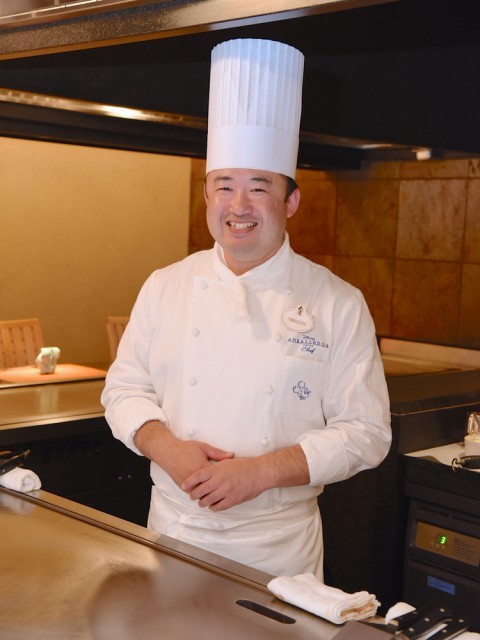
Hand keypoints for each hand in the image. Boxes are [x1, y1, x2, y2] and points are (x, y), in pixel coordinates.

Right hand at [133, 421, 232, 487]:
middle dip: (220, 490)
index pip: (218, 478)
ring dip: (210, 494)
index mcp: (203, 468)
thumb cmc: (186, 449)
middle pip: (211, 489)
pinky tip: (207, 492)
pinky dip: (201, 494)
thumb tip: (232, 456)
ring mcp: (189, 484)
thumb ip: (218, 453)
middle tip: (228, 489)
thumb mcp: (203, 447)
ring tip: (219, 492)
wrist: (169, 453)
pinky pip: (194, 494)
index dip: (226, 479)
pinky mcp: (183, 487)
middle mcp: (195, 478)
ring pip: (202, 495)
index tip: (232, 479)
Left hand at [182, 444, 309, 510]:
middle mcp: (219, 480)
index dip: (188, 482)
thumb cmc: (245, 465)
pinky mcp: (233, 499)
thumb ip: (216, 467)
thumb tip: (205, 472)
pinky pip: (219, 506)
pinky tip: (213, 505)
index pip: (197, 476)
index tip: (184, 486)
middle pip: (200, 490)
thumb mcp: (227, 461)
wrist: (260, 472)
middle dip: (194, 494)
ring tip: (202, 502)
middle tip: (192, 496)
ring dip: (203, 502)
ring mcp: (226, 491)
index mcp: (217, 469)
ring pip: (208, 500)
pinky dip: (214, 507)